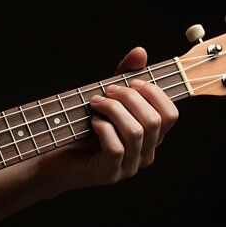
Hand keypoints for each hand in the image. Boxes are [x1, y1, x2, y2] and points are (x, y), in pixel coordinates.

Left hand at [29, 47, 178, 196]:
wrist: (55, 157)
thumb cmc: (82, 127)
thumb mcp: (106, 98)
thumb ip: (124, 76)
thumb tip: (140, 52)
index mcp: (151, 138)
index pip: (170, 114)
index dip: (154, 93)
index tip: (131, 82)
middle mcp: (145, 155)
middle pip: (154, 121)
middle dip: (129, 98)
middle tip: (106, 91)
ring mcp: (128, 168)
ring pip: (135, 132)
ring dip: (113, 109)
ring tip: (95, 102)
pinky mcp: (109, 174)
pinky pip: (116, 148)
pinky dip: (103, 128)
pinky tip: (92, 122)